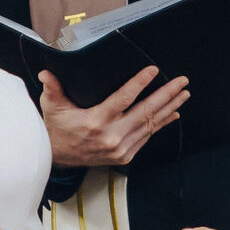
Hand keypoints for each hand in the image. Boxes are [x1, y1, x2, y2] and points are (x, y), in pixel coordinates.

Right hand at [41, 64, 187, 167]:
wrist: (58, 159)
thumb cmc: (57, 128)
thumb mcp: (52, 108)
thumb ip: (52, 88)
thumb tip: (46, 72)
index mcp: (96, 121)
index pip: (123, 99)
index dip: (140, 83)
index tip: (154, 70)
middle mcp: (112, 136)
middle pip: (145, 112)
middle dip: (166, 95)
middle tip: (182, 81)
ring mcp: (121, 148)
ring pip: (150, 125)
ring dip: (169, 108)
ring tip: (183, 94)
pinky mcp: (125, 156)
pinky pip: (147, 137)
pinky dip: (161, 124)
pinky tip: (173, 113)